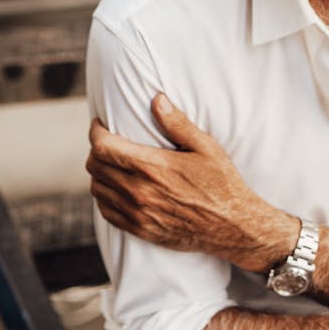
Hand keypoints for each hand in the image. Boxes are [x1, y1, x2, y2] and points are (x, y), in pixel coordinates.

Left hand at [87, 94, 298, 269]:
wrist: (233, 226)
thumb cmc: (223, 184)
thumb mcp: (206, 147)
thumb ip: (178, 124)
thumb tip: (157, 99)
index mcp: (153, 167)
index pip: (103, 147)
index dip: (96, 132)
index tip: (101, 125)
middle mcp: (140, 191)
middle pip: (95, 166)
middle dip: (97, 150)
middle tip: (109, 142)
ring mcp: (138, 213)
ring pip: (98, 189)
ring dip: (100, 174)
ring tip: (112, 164)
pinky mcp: (140, 230)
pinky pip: (106, 212)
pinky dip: (105, 197)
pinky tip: (116, 189)